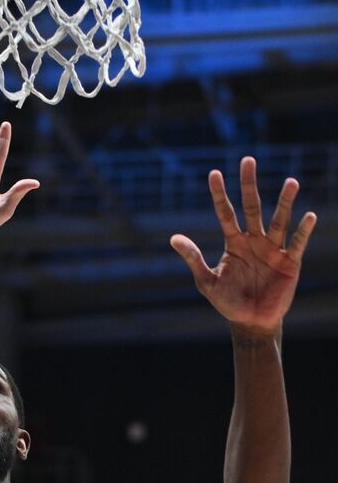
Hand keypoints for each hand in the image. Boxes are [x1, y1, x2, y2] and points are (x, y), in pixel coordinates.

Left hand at [170, 157, 316, 332]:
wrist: (251, 322)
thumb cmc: (228, 302)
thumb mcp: (207, 281)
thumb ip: (193, 258)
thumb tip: (173, 237)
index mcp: (234, 242)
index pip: (226, 212)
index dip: (220, 194)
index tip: (214, 173)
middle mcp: (254, 240)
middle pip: (252, 207)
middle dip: (249, 184)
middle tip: (248, 160)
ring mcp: (273, 249)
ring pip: (279, 220)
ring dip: (285, 202)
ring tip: (291, 181)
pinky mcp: (289, 262)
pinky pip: (297, 243)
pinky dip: (302, 230)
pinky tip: (309, 215)